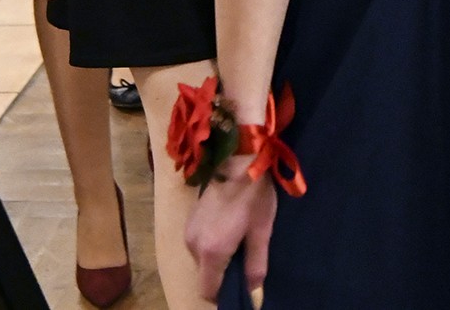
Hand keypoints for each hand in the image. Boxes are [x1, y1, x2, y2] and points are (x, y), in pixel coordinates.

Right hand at [185, 168, 276, 303]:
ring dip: (217, 256)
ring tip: (238, 235)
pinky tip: (228, 224)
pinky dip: (212, 242)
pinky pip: (199, 242)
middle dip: (223, 272)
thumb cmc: (253, 195)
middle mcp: (193, 244)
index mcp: (210, 252)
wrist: (239, 157)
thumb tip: (253, 293)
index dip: (224, 294)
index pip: (208, 291)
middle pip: (205, 274)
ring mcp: (189, 229)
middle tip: (244, 254)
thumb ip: (255, 266)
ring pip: (202, 258)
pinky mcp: (190, 217)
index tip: (240, 284)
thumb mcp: (261, 232)